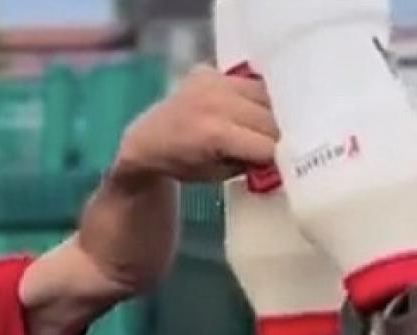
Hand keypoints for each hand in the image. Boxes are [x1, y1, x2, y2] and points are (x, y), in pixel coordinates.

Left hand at [114, 64, 279, 182]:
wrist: (144, 140)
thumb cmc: (178, 164)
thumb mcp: (215, 174)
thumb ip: (247, 163)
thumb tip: (278, 155)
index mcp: (215, 134)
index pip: (267, 144)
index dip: (270, 156)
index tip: (268, 161)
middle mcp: (217, 102)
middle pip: (270, 118)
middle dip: (270, 135)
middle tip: (261, 145)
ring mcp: (213, 82)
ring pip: (265, 95)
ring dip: (265, 112)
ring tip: (252, 125)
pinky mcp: (209, 71)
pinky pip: (247, 80)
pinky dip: (250, 96)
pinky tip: (238, 108)